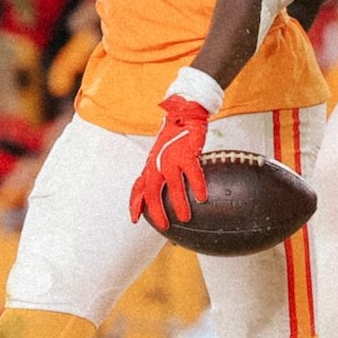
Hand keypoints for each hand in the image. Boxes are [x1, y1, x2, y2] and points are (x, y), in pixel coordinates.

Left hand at [129, 95, 210, 230]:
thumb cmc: (175, 134)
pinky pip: (192, 173)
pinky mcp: (187, 153)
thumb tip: (165, 187)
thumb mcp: (162, 153)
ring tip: (185, 217)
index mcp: (151, 164)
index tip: (134, 219)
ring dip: (178, 203)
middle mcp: (158, 162)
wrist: (184, 112)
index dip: (135, 203)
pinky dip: (197, 186)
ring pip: (172, 186)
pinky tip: (202, 197)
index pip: (138, 187)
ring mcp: (171, 158)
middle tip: (164, 225)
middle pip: (152, 191)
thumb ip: (161, 169)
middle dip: (156, 211)